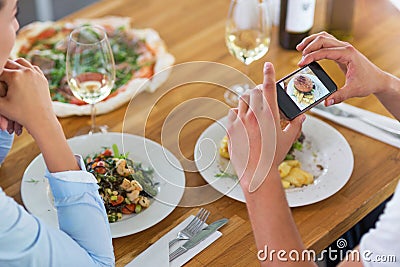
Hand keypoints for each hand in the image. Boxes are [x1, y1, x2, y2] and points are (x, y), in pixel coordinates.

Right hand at [0, 58, 55, 134]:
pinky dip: (25, 69)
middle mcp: (26, 72)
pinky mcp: (42, 78)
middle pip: (9, 63)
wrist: (41, 119)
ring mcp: (36, 74)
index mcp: (15, 76)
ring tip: (7, 71)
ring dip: (13, 65)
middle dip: (2, 68)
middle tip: (0, 75)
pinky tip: (19, 74)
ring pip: (21, 62)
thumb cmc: (19, 114)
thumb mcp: (0, 105)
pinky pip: (32, 68)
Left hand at [227, 62, 304, 192]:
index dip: (269, 73)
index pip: (269, 87)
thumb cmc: (273, 157)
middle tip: (263, 98)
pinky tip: (242, 120)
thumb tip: (302, 117)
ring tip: (253, 110)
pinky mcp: (230, 129)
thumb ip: (296, 125)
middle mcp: (253, 115)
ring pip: (242, 101)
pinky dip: (237, 113)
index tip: (268, 65)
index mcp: (269, 115)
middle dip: (259, 92)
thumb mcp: (288, 140)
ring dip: (248, 101)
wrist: (256, 173)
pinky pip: (232, 113)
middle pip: (253, 92)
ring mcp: (239, 121)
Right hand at [297, 31, 390, 104]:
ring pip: (324, 37)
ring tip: (300, 49)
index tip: (301, 63)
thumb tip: (326, 101)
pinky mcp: (341, 51)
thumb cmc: (368, 82)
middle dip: (309, 46)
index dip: (311, 56)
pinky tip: (309, 49)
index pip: (325, 51)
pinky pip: (326, 41)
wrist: (377, 79)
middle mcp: (346, 48)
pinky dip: (316, 43)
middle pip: (323, 39)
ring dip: (311, 41)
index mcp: (348, 54)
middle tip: (300, 57)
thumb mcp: (353, 91)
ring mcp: (343, 47)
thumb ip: (339, 96)